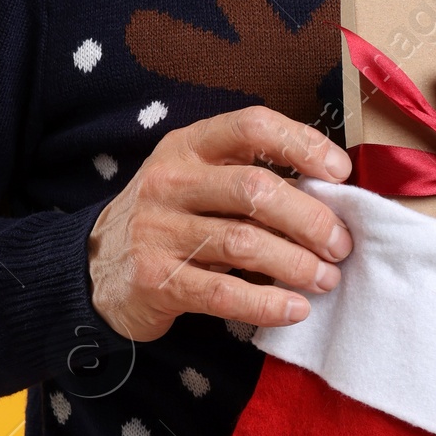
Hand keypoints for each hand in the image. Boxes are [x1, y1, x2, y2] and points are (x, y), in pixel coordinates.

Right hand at [88, 107, 352, 341]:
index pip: (252, 126)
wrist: (94, 268)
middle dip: (311, 218)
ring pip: (244, 243)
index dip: (303, 144)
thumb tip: (330, 195)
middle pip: (255, 189)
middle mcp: (170, 181)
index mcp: (188, 146)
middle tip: (341, 244)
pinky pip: (223, 293)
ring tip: (326, 279)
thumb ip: (249, 180)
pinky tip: (295, 309)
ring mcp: (158, 231)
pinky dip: (267, 303)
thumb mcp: (197, 182)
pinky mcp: (154, 280)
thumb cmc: (169, 220)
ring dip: (297, 264)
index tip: (340, 173)